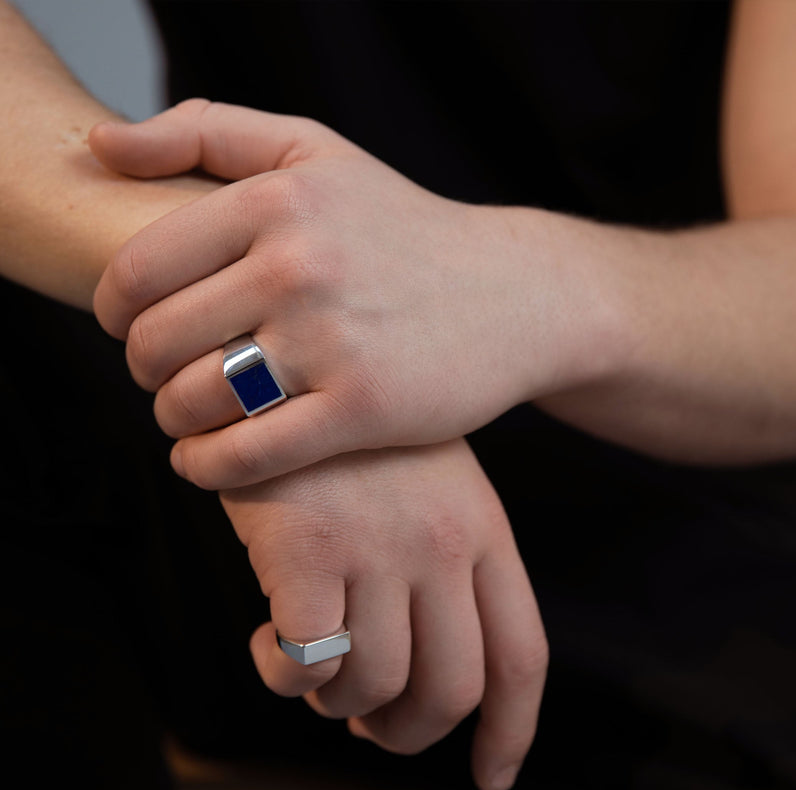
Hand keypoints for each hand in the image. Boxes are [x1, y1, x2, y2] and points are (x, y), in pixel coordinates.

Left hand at [90, 99, 571, 488]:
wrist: (513, 295)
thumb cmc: (400, 229)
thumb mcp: (313, 152)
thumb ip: (207, 132)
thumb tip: (102, 142)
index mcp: (274, 202)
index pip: (135, 272)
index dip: (113, 312)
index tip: (131, 327)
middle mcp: (298, 267)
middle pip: (155, 342)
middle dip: (142, 370)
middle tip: (164, 375)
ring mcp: (332, 342)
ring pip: (193, 402)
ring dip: (172, 420)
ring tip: (189, 414)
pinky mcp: (362, 410)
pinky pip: (245, 458)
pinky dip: (206, 470)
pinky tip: (204, 463)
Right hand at [218, 438, 547, 789]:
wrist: (284, 364)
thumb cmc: (353, 438)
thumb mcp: (432, 483)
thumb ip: (446, 565)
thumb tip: (418, 672)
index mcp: (484, 531)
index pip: (520, 655)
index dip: (511, 731)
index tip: (494, 777)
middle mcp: (443, 546)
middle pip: (450, 689)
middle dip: (407, 733)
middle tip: (367, 725)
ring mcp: (378, 547)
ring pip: (372, 685)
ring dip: (336, 702)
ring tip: (310, 668)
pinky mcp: (307, 550)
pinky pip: (306, 663)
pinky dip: (283, 676)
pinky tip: (266, 642)